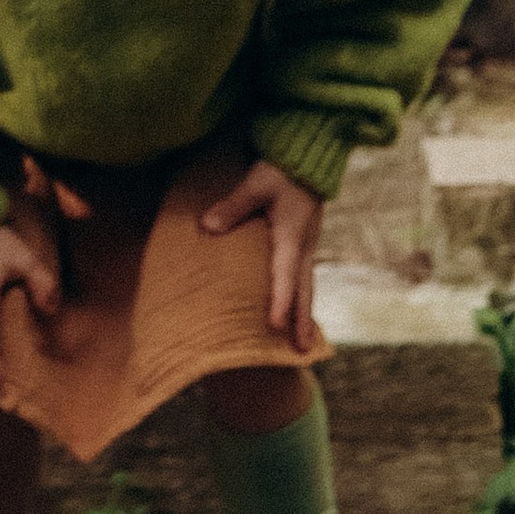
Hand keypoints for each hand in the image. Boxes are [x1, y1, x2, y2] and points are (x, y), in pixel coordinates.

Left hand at [198, 156, 324, 349]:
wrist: (307, 162)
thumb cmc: (279, 171)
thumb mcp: (255, 183)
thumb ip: (233, 205)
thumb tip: (207, 227)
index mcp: (291, 234)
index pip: (284, 272)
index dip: (280, 299)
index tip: (274, 324)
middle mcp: (302, 246)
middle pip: (303, 289)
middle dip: (301, 320)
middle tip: (301, 351)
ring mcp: (306, 248)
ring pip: (305, 287)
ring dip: (304, 315)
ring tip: (303, 345)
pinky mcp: (302, 246)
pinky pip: (302, 279)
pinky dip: (301, 300)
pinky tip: (296, 316)